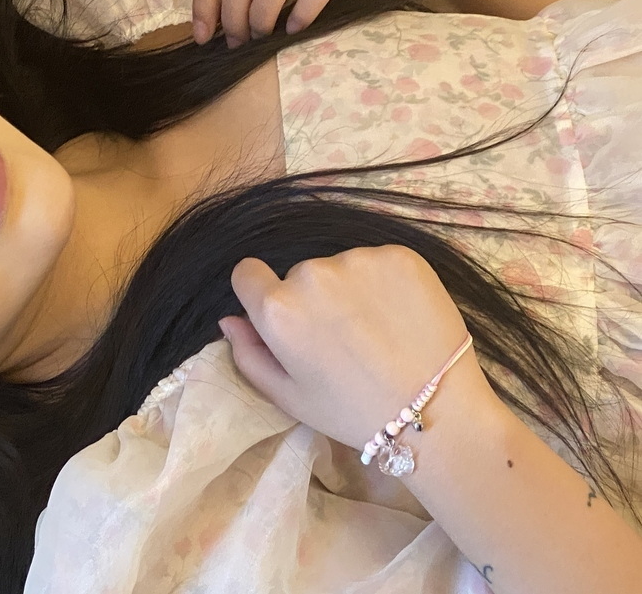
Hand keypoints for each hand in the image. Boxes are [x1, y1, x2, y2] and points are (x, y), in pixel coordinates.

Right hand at [220, 245, 495, 450]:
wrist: (438, 412)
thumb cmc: (352, 411)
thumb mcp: (288, 396)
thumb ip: (248, 354)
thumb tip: (229, 319)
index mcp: (278, 309)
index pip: (247, 273)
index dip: (261, 294)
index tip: (289, 318)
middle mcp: (312, 273)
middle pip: (299, 275)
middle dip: (313, 299)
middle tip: (344, 341)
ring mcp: (358, 259)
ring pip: (340, 267)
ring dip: (350, 290)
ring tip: (377, 332)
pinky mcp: (399, 255)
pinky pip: (377, 262)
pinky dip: (385, 283)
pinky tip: (400, 317)